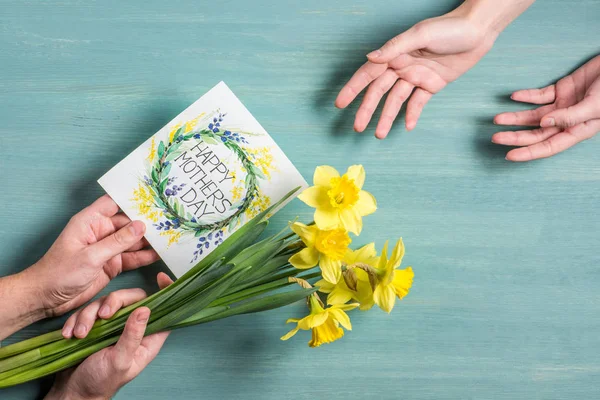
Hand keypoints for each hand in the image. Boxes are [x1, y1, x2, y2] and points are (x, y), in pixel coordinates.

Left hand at [29, 195, 158, 316]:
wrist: (46, 298)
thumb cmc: (59, 273)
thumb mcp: (91, 256)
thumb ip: (118, 241)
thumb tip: (141, 226)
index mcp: (90, 222)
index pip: (114, 202)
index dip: (132, 198)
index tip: (153, 197)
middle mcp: (100, 232)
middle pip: (128, 223)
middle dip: (147, 223)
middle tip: (169, 222)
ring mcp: (107, 249)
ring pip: (133, 241)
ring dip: (149, 241)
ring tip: (170, 238)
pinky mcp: (111, 264)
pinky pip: (132, 257)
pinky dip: (144, 257)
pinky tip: (159, 255)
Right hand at [46, 273, 173, 399]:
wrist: (72, 392)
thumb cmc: (101, 382)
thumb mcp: (120, 360)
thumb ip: (133, 336)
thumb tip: (146, 309)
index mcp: (147, 337)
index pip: (163, 310)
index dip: (165, 292)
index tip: (160, 277)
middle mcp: (132, 328)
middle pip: (132, 299)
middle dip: (114, 303)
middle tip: (102, 316)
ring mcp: (113, 325)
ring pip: (106, 303)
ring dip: (89, 316)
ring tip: (80, 335)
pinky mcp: (95, 326)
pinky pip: (88, 312)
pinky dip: (77, 321)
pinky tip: (70, 334)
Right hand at [335, 5, 497, 137]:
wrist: (479, 31)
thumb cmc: (450, 27)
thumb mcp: (421, 35)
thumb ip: (395, 48)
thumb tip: (370, 58)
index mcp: (395, 53)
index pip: (368, 74)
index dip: (353, 88)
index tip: (340, 103)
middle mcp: (402, 66)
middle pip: (379, 92)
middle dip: (367, 110)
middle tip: (358, 127)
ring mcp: (417, 76)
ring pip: (396, 101)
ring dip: (387, 117)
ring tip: (379, 134)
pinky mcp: (432, 84)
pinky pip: (418, 102)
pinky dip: (412, 114)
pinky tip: (407, 126)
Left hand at [493, 55, 599, 160]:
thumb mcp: (595, 106)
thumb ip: (570, 116)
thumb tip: (543, 124)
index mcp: (578, 130)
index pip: (549, 146)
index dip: (529, 153)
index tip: (508, 156)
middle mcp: (567, 121)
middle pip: (536, 133)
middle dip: (515, 136)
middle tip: (495, 137)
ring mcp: (563, 105)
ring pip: (534, 115)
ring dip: (515, 117)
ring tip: (497, 119)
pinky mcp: (562, 89)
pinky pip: (540, 95)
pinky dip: (526, 96)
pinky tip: (513, 96)